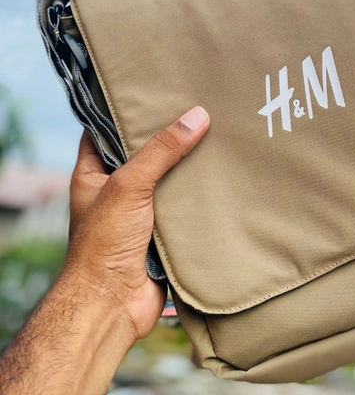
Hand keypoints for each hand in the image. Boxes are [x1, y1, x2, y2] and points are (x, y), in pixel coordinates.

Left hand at [63, 106, 209, 343]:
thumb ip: (162, 150)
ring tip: (216, 135)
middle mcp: (115, 190)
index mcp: (93, 173)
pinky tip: (220, 178)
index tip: (154, 89)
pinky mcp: (161, 233)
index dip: (126, 109)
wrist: (112, 305)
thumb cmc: (103, 245)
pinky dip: (198, 196)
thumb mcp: (129, 185)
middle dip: (168, 136)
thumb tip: (196, 116)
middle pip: (143, 153)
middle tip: (196, 108)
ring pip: (167, 180)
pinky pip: (183, 207)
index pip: (106, 130)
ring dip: (187, 167)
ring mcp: (139, 212)